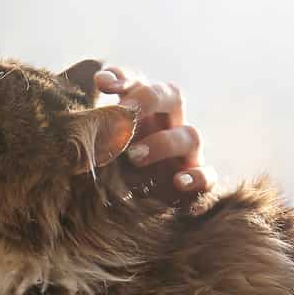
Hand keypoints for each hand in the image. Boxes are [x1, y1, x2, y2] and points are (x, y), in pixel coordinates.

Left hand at [93, 66, 212, 193]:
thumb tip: (91, 80)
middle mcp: (166, 126)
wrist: (118, 217)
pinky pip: (208, 176)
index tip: (102, 83)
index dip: (122, 77)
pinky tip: (177, 182)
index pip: (137, 81)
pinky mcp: (194, 184)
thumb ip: (85, 116)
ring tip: (134, 156)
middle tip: (124, 114)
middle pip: (172, 95)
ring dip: (163, 143)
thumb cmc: (101, 170)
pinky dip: (197, 177)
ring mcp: (184, 155)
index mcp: (140, 111)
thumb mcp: (88, 142)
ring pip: (191, 135)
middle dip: (148, 100)